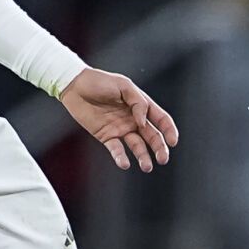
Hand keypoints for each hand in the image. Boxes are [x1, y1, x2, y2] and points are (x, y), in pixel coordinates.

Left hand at [60, 68, 177, 171]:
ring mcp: (121, 129)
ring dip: (143, 156)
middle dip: (159, 148)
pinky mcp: (106, 136)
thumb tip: (143, 122)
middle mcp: (134, 119)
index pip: (161, 120)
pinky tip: (125, 164)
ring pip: (137, 146)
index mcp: (141, 105)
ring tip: (147, 166)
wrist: (76, 85)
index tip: (173, 142)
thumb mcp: (124, 86)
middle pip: (152, 136)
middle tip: (163, 159)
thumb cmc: (100, 81)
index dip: (169, 131)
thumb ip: (137, 102)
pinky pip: (116, 149)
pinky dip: (121, 157)